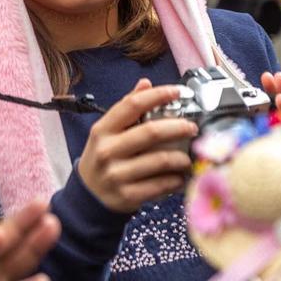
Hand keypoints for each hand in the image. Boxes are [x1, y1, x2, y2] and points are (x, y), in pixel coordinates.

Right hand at [77, 79, 197, 212]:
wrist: (88, 196)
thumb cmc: (102, 157)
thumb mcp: (106, 131)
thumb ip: (127, 108)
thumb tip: (145, 83)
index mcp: (103, 129)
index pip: (132, 105)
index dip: (158, 95)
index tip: (177, 91)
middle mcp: (108, 150)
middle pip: (152, 132)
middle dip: (178, 127)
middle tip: (192, 127)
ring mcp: (117, 175)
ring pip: (160, 160)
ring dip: (181, 157)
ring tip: (187, 157)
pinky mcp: (128, 196)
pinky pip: (160, 185)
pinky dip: (175, 180)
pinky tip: (180, 177)